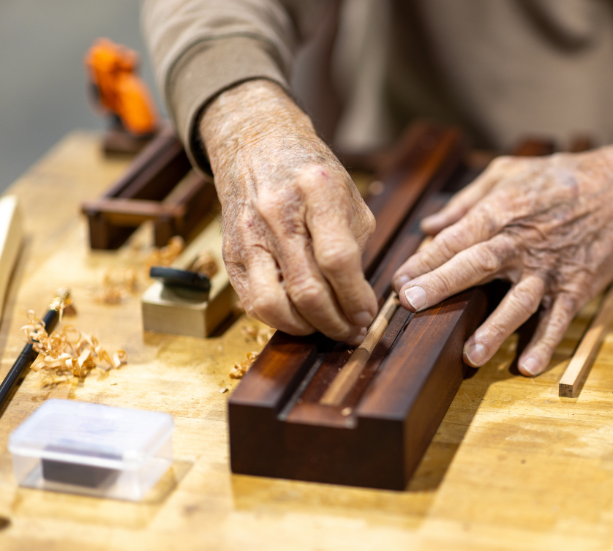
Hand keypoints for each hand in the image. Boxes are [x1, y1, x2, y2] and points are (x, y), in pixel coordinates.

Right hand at [200, 80, 376, 342]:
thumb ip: (356, 244)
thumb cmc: (310, 173)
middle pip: (307, 289)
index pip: (338, 259)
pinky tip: (301, 317)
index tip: (368, 314)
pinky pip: (253, 301)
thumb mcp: (347, 194)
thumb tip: (359, 300)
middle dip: (335, 322)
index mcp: (317, 190)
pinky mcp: (231, 251)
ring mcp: (249, 233)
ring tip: (326, 328)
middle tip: (353, 331)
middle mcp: (278, 212)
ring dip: (306, 328)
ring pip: (274, 304)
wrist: (256, 144)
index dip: (356, 297)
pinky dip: (280, 319)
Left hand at [392, 142, 612, 374]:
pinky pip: (559, 319)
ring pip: (519, 300)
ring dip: (495, 328)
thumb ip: (467, 199)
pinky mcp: (577, 286)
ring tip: (471, 354)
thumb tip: (429, 223)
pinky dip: (546, 343)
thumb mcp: (511, 171)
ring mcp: (552, 267)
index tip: (398, 280)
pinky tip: (529, 367)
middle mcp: (524, 240)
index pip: (457, 237)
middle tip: (410, 304)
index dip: (425, 259)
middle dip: (441, 285)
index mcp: (504, 209)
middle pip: (478, 264)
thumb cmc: (563, 176)